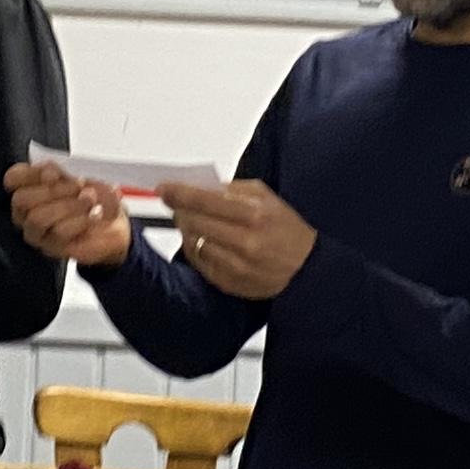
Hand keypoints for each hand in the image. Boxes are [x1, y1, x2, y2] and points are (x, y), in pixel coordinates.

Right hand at [5, 162, 131, 269]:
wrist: (114, 224)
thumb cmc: (94, 197)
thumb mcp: (81, 175)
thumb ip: (61, 171)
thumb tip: (48, 174)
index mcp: (29, 187)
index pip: (13, 178)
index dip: (31, 174)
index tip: (55, 173)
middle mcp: (26, 211)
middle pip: (21, 199)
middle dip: (53, 190)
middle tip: (79, 185)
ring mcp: (37, 232)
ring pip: (37, 218)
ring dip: (68, 206)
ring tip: (90, 200)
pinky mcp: (52, 248)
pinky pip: (59, 233)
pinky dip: (81, 221)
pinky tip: (94, 216)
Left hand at [159, 180, 316, 299]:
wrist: (306, 270)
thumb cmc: (287, 230)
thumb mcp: (267, 198)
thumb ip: (233, 189)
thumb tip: (199, 186)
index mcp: (255, 214)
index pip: (204, 199)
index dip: (179, 193)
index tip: (163, 188)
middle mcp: (244, 241)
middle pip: (193, 221)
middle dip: (180, 210)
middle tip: (175, 204)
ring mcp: (235, 265)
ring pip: (193, 242)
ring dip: (188, 230)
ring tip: (194, 222)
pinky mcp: (229, 282)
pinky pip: (199, 262)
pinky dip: (196, 249)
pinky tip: (205, 242)